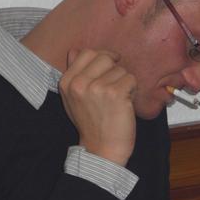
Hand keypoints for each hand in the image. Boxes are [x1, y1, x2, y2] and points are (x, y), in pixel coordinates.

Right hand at [59, 49, 136, 166]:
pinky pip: (131, 79)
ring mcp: (97, 88)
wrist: (101, 149)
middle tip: (115, 85)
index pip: (86, 53)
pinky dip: (132, 90)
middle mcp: (79, 83)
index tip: (110, 65)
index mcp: (67, 82)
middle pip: (105, 57)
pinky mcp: (115, 94)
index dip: (102, 56)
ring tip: (118, 100)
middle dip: (114, 69)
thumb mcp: (73, 98)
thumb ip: (74, 74)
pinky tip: (125, 103)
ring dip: (124, 83)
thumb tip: (75, 50)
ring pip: (120, 69)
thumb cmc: (91, 123)